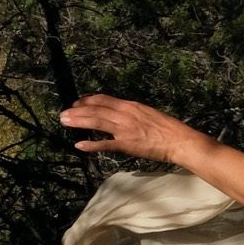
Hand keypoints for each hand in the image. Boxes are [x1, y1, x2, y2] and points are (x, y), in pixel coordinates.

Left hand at [59, 94, 198, 165]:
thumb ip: (132, 113)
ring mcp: (124, 129)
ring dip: (78, 121)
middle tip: (63, 113)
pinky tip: (79, 145)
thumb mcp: (148, 113)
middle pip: (95, 109)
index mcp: (130, 105)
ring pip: (96, 121)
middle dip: (77, 110)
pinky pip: (105, 144)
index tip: (77, 103)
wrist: (179, 140)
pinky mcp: (127, 144)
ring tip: (65, 122)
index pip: (103, 99)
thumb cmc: (168, 129)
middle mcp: (125, 114)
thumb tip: (119, 113)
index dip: (87, 100)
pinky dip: (91, 144)